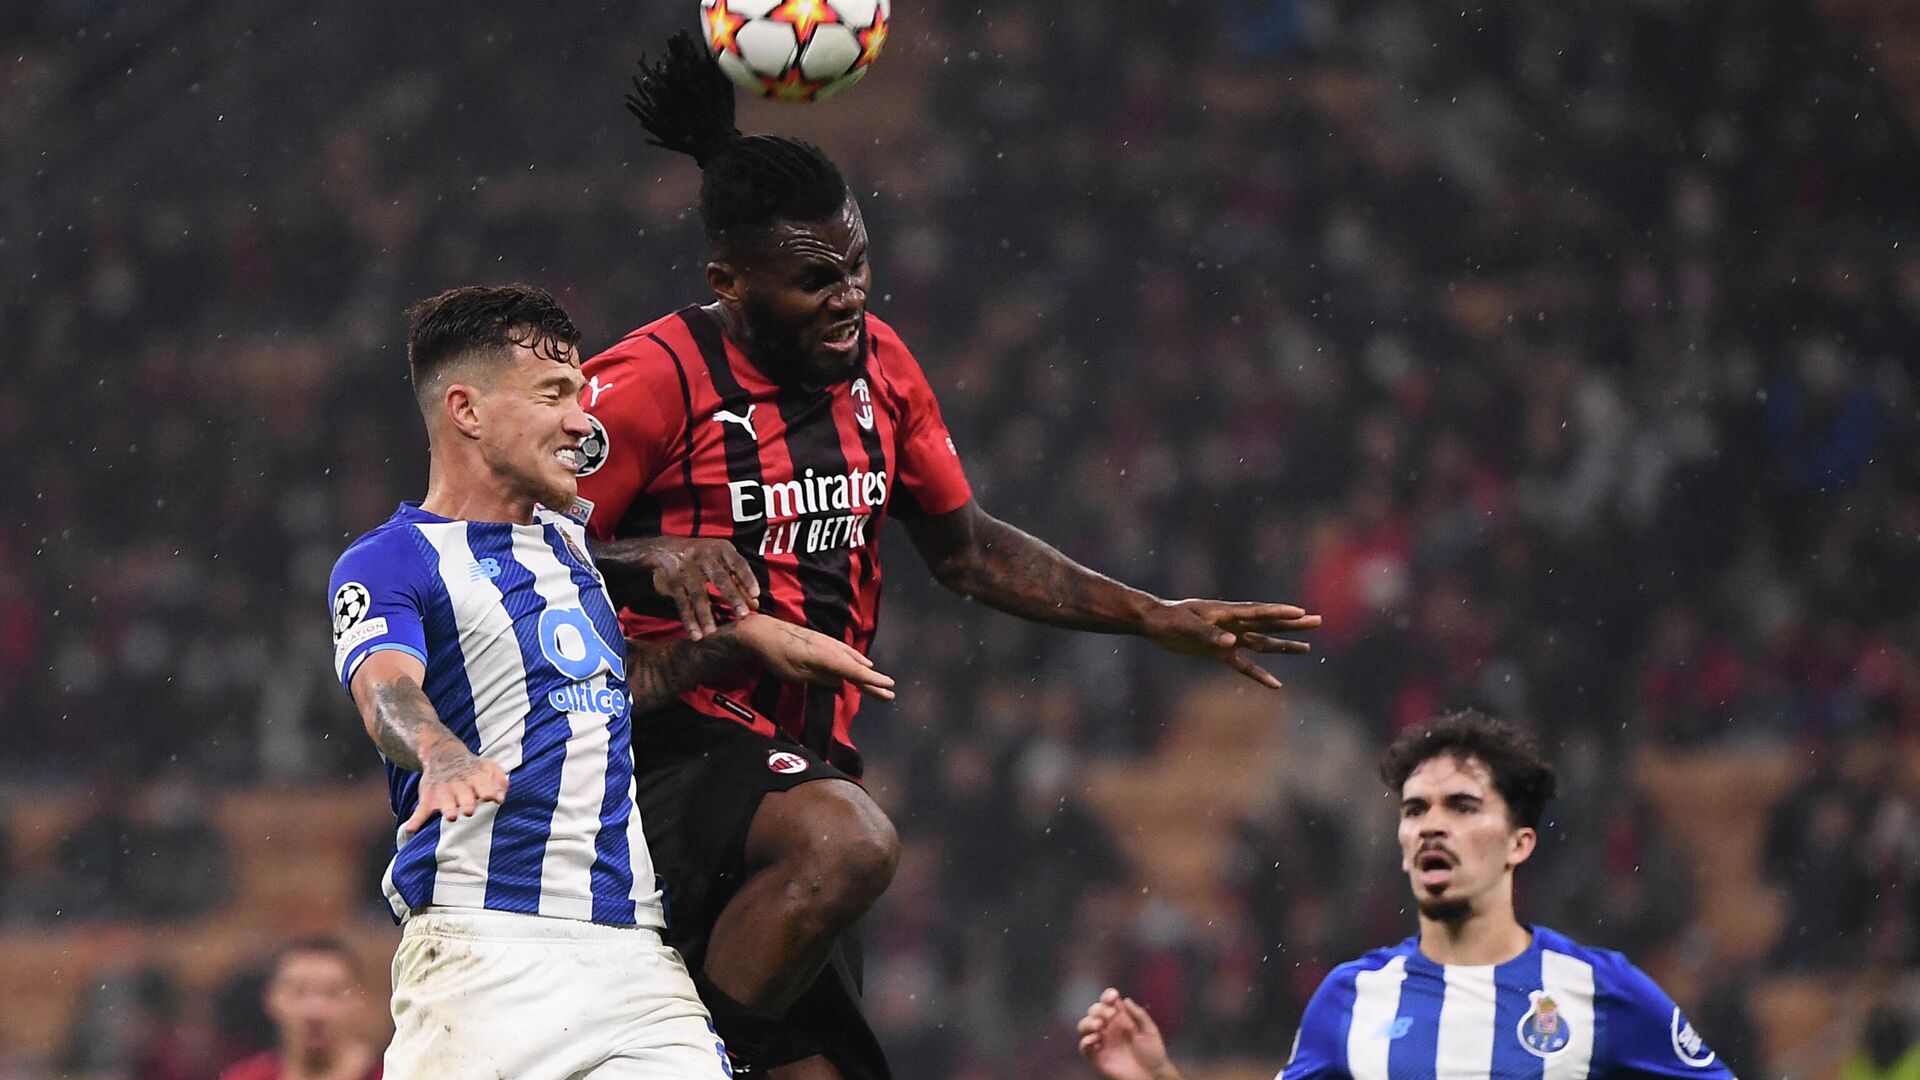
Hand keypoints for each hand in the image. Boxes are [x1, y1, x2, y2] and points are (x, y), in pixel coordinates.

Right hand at [404, 740, 509, 833]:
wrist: (443, 754)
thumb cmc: (474, 768)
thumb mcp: (490, 768)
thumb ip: (499, 782)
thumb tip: (501, 798)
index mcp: (475, 778)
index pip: (483, 784)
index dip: (487, 790)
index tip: (490, 797)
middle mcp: (459, 785)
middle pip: (464, 794)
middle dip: (467, 802)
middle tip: (470, 811)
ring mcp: (443, 792)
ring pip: (444, 802)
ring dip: (448, 809)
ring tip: (452, 817)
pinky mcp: (428, 798)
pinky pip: (421, 810)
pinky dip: (416, 820)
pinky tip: (411, 829)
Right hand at [627, 536, 760, 639]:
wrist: (663, 549)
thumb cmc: (702, 558)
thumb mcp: (720, 562)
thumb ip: (738, 581)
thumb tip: (755, 604)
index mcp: (721, 548)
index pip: (737, 563)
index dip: (747, 578)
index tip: (756, 595)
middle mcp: (704, 555)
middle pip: (720, 578)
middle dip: (732, 597)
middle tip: (743, 615)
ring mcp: (686, 568)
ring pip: (698, 594)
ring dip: (706, 615)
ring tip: (712, 633)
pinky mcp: (673, 581)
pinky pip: (682, 603)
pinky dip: (689, 620)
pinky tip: (696, 634)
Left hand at [732, 613, 895, 700]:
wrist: (764, 632)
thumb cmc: (777, 656)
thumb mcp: (796, 675)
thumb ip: (821, 679)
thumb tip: (840, 683)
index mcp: (826, 657)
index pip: (854, 671)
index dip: (872, 681)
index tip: (889, 687)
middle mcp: (832, 648)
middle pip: (857, 666)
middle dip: (874, 680)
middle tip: (890, 693)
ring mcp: (829, 643)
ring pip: (853, 659)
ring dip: (867, 671)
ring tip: (880, 682)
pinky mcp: (823, 641)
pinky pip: (846, 652)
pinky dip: (857, 660)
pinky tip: (862, 662)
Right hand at [1078, 988, 1181, 1079]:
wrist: (1152, 1075)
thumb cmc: (1153, 1052)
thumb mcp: (1150, 1031)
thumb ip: (1139, 1015)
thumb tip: (1124, 1000)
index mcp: (1120, 1018)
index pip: (1108, 1002)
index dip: (1107, 996)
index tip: (1113, 996)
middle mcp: (1108, 1027)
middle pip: (1094, 1011)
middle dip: (1099, 1009)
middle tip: (1111, 1016)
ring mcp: (1102, 1041)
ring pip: (1084, 1026)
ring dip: (1088, 1022)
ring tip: (1099, 1026)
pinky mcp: (1097, 1057)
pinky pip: (1084, 1047)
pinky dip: (1085, 1041)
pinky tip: (1095, 1040)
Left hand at [1142, 599, 1321, 688]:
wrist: (1155, 624)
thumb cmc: (1170, 619)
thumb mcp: (1188, 626)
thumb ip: (1209, 634)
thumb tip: (1231, 642)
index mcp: (1227, 612)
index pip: (1260, 612)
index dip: (1280, 612)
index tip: (1302, 612)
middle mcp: (1233, 624)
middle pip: (1269, 624)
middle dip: (1293, 624)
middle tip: (1318, 621)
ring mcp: (1229, 638)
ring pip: (1263, 643)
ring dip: (1283, 646)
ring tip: (1307, 648)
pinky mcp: (1221, 654)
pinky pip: (1245, 666)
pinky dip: (1260, 674)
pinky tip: (1276, 684)